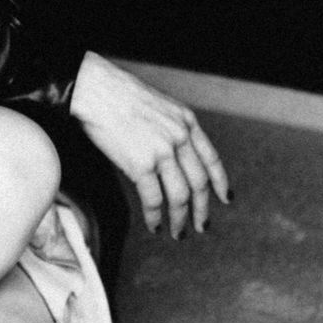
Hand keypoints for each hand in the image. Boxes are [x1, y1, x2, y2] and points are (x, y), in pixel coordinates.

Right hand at [70, 51, 230, 237]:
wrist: (96, 90)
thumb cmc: (118, 96)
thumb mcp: (159, 107)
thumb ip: (170, 130)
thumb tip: (170, 160)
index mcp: (187, 121)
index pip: (212, 159)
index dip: (221, 182)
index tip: (226, 199)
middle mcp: (180, 137)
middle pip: (200, 183)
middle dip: (202, 209)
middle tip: (202, 226)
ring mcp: (163, 152)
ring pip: (180, 196)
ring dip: (181, 219)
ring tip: (178, 232)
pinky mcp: (141, 164)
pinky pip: (154, 199)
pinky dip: (155, 217)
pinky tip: (155, 225)